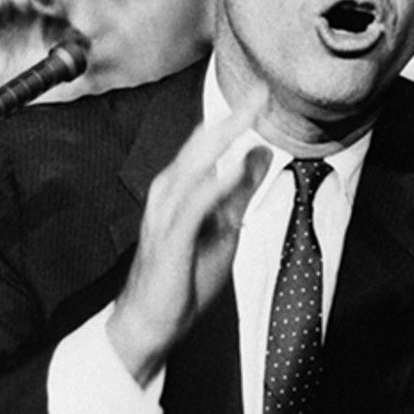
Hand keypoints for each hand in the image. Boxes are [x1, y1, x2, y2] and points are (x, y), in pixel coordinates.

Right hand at [106, 92, 270, 384]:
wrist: (150, 322)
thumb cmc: (182, 278)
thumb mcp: (224, 227)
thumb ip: (239, 190)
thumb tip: (260, 151)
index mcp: (180, 188)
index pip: (208, 145)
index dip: (235, 119)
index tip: (262, 93)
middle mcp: (168, 193)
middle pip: (201, 147)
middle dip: (231, 118)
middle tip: (259, 90)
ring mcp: (165, 215)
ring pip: (193, 168)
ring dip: (220, 141)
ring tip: (247, 117)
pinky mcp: (169, 240)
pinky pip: (192, 207)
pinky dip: (212, 186)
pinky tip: (232, 169)